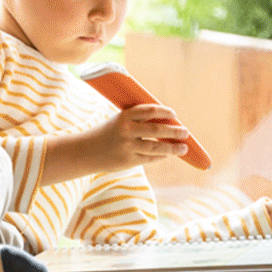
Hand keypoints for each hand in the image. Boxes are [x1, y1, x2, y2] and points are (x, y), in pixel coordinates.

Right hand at [47, 104, 192, 180]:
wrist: (86, 152)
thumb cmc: (106, 134)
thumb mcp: (119, 121)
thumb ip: (138, 120)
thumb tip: (167, 123)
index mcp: (123, 117)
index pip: (149, 111)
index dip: (164, 112)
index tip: (173, 114)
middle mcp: (126, 131)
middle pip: (157, 130)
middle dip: (174, 131)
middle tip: (185, 132)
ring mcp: (127, 147)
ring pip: (157, 148)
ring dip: (173, 148)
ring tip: (183, 147)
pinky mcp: (128, 161)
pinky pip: (150, 158)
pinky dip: (161, 156)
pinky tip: (167, 154)